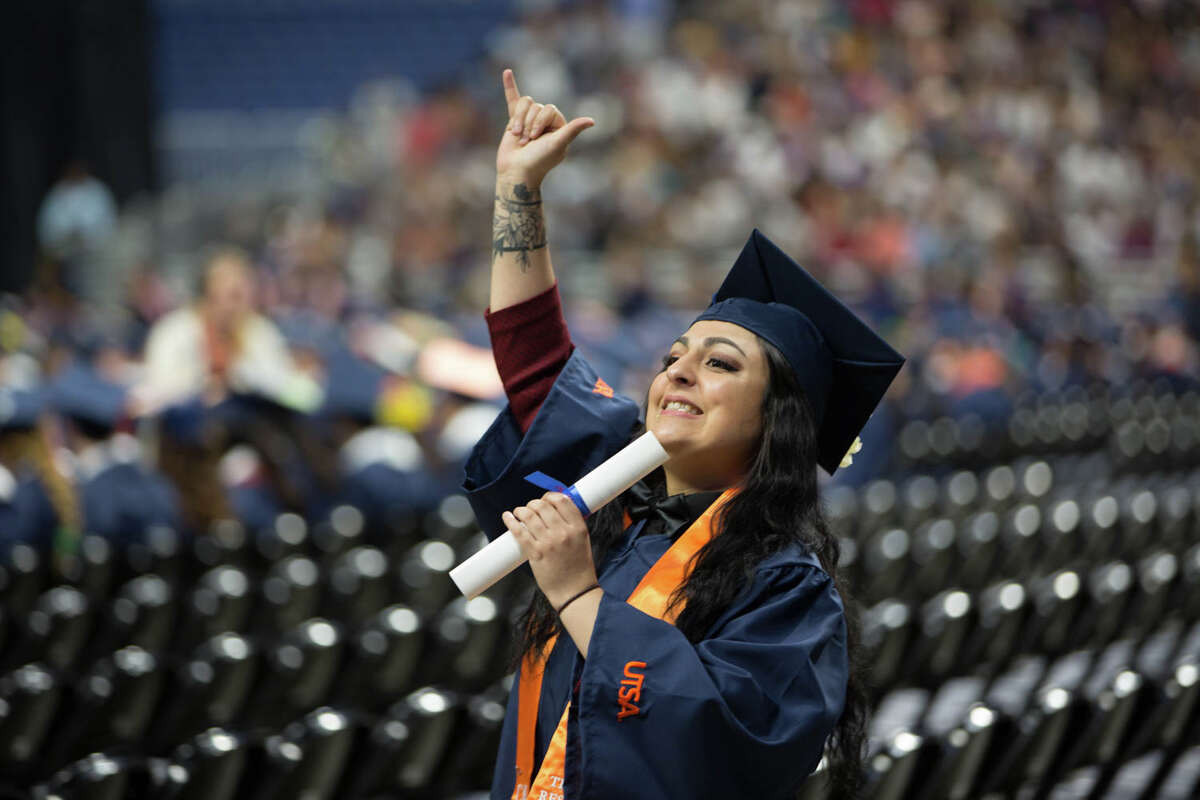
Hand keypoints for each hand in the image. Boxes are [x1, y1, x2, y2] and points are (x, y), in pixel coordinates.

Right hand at [496, 69, 593, 187]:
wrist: (516, 172)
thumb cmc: (538, 161)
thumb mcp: (557, 144)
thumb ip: (572, 130)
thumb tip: (592, 121)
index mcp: (559, 126)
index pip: (549, 109)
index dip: (540, 121)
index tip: (536, 138)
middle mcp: (545, 122)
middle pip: (536, 106)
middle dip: (529, 123)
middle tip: (527, 142)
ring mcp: (529, 120)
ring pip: (524, 104)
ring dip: (519, 121)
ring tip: (518, 138)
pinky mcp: (514, 121)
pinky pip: (512, 99)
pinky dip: (509, 86)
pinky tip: (507, 72)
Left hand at [503, 491, 597, 609]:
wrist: (574, 592)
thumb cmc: (578, 568)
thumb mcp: (582, 541)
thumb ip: (571, 525)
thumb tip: (555, 508)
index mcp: (578, 528)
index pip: (562, 500)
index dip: (551, 496)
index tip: (546, 499)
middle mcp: (564, 533)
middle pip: (543, 505)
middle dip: (534, 503)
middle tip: (531, 508)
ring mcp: (549, 543)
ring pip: (529, 515)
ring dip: (521, 510)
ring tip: (519, 512)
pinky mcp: (535, 553)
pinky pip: (519, 531)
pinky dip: (511, 521)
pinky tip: (508, 517)